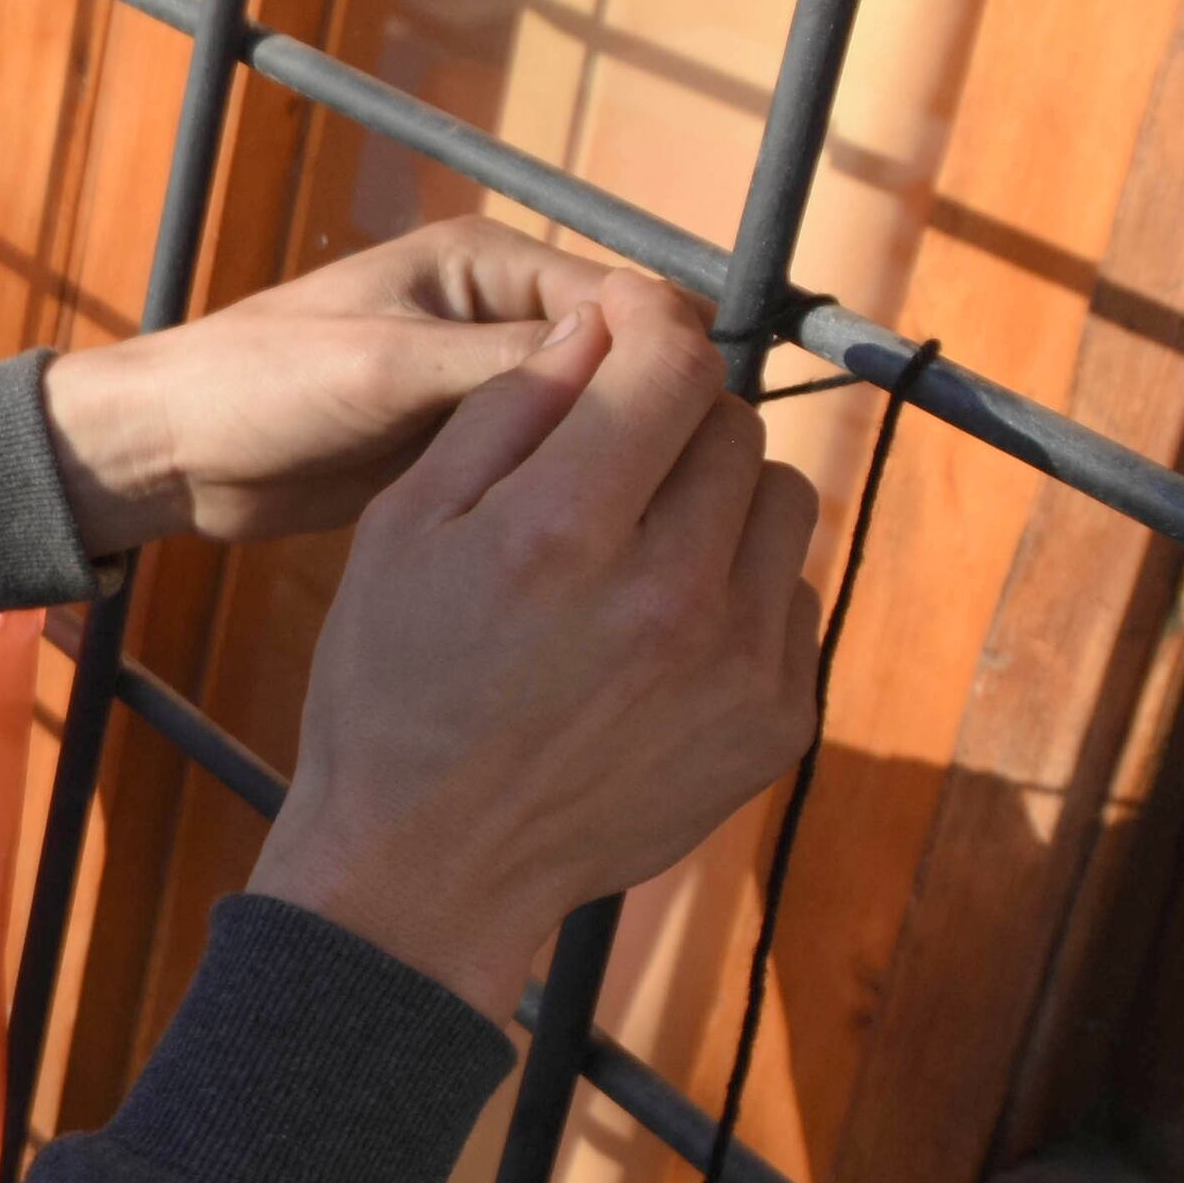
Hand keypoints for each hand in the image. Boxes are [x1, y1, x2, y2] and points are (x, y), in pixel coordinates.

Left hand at [40, 218, 643, 551]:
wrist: (170, 451)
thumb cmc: (259, 385)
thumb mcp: (388, 369)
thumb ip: (505, 361)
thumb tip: (636, 352)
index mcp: (484, 263)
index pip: (624, 297)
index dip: (674, 357)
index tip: (711, 428)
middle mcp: (495, 312)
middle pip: (618, 360)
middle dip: (653, 414)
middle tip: (697, 494)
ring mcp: (479, 380)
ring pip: (586, 417)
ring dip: (616, 458)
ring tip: (663, 525)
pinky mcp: (459, 442)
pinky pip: (542, 460)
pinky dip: (571, 488)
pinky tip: (605, 543)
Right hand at [248, 280, 823, 1016]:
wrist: (429, 865)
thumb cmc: (394, 687)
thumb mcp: (402, 530)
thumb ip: (505, 416)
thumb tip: (595, 330)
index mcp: (563, 533)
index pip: (669, 363)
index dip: (646, 317)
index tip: (623, 317)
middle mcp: (671, 592)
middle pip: (730, 427)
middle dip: (672, 415)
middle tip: (609, 454)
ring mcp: (739, 664)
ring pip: (781, 503)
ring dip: (719, 497)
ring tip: (639, 542)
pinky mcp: (777, 722)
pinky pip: (790, 597)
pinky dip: (736, 587)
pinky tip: (657, 628)